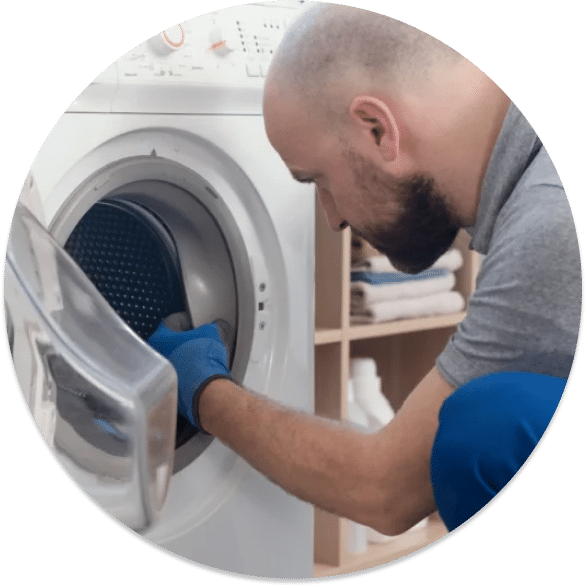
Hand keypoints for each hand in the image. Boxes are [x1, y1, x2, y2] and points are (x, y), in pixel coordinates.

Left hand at [148, 314, 231, 431]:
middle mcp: (156, 358)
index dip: (189, 320)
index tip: (197, 323)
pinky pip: (182, 376)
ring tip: (204, 357)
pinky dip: (190, 373)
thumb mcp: (213, 334)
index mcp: (159, 339)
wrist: (207, 391)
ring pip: (177, 361)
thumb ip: (213, 327)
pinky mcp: (172, 391)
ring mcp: (162, 376)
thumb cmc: (203, 363)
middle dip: (187, 340)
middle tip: (201, 339)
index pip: (172, 321)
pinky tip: (203, 372)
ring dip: (188, 358)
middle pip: (172, 343)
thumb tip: (217, 327)